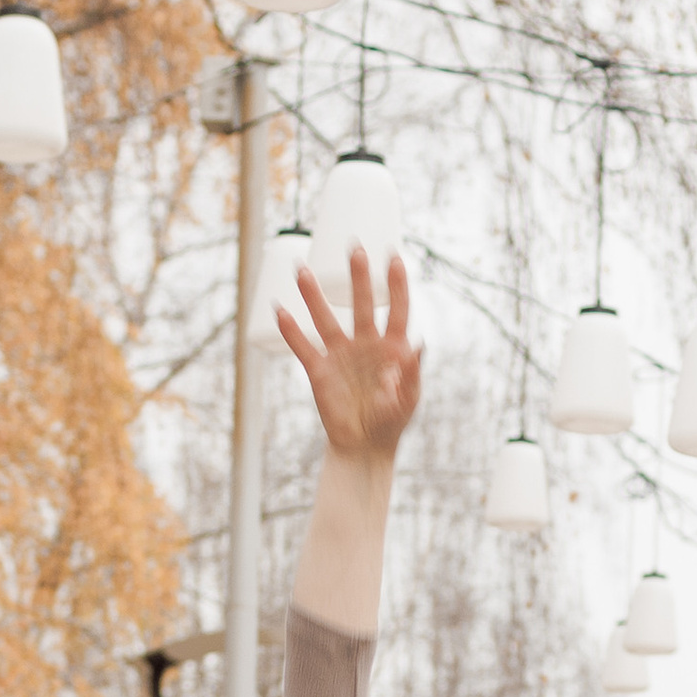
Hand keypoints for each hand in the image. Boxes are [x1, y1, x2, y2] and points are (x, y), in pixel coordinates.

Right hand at [277, 248, 420, 469]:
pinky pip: (302, 347)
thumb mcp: (408, 400)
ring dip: (313, 295)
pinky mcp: (319, 371)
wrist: (364, 447)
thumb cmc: (391, 422)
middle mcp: (365, 343)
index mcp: (392, 346)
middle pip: (360, 303)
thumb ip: (411, 375)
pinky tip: (279, 310)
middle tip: (354, 248)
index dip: (396, 284)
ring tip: (301, 269)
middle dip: (357, 276)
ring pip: (325, 318)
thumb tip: (416, 345)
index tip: (394, 258)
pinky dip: (290, 331)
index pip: (396, 308)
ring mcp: (340, 355)